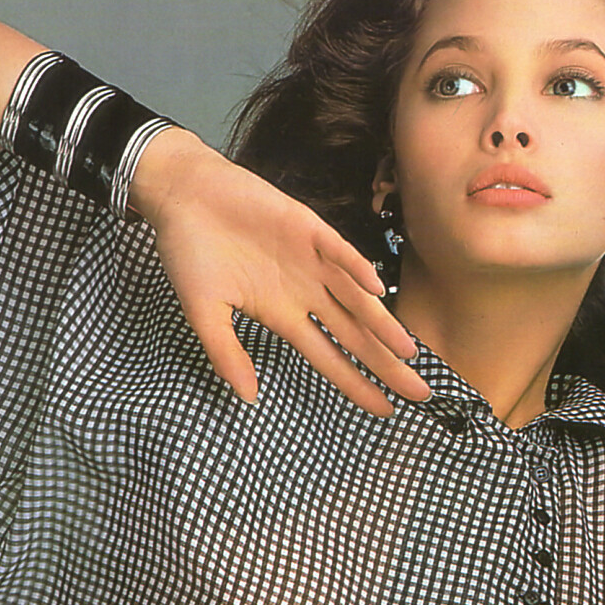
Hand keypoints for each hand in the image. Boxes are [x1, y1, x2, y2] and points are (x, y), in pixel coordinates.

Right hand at [130, 130, 428, 416]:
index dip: (357, 383)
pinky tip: (376, 291)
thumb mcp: (203, 312)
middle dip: (386, 364)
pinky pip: (337, 250)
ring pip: (356, 298)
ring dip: (382, 324)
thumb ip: (226, 353)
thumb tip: (247, 398)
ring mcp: (309, 260)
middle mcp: (305, 292)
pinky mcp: (305, 226)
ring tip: (409, 353)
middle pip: (354, 335)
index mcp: (283, 315)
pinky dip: (355, 268)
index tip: (385, 409)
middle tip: (420, 393)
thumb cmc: (191, 252)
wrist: (184, 194)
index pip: (330, 358)